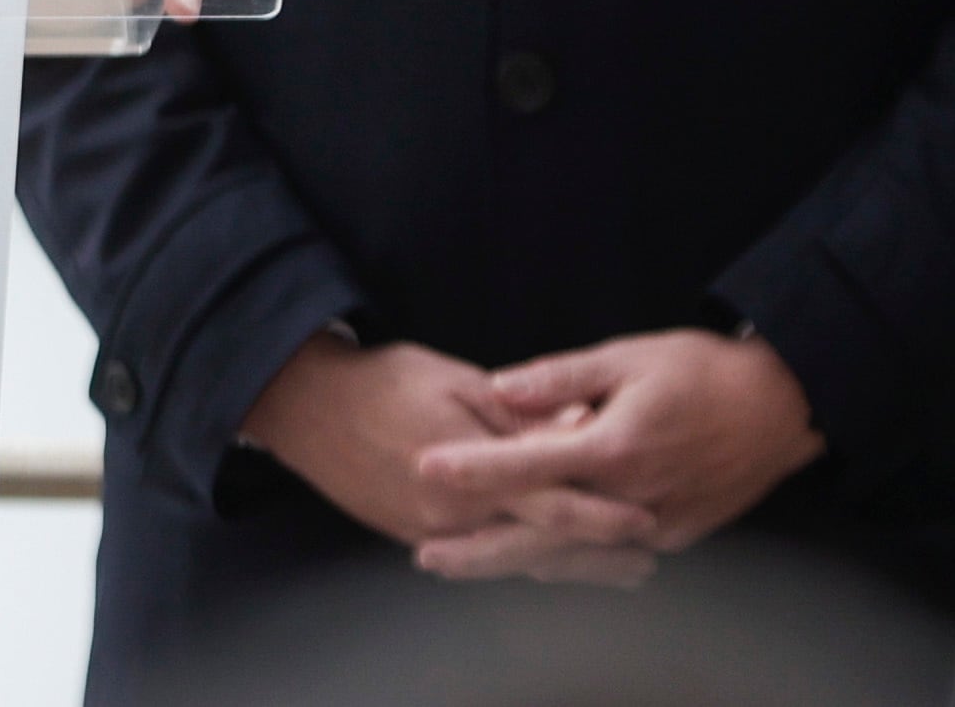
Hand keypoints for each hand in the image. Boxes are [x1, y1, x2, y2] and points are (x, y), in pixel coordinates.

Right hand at [242, 334, 658, 586]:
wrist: (309, 408)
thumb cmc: (386, 381)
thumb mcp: (457, 382)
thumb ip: (517, 415)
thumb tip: (575, 427)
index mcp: (468, 472)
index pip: (549, 501)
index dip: (599, 514)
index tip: (644, 520)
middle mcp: (452, 516)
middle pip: (538, 546)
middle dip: (596, 559)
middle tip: (646, 564)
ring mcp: (431, 533)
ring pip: (512, 558)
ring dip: (566, 567)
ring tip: (616, 573)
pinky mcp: (413, 536)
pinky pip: (480, 555)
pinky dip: (521, 560)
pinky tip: (550, 562)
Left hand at [411, 330, 823, 576]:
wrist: (782, 407)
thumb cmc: (703, 370)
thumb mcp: (628, 356)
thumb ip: (559, 378)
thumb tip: (498, 389)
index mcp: (615, 445)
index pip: (529, 464)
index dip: (474, 468)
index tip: (426, 469)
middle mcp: (631, 497)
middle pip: (542, 536)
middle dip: (480, 550)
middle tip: (425, 555)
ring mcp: (656, 525)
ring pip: (573, 557)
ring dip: (515, 563)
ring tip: (462, 565)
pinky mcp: (677, 537)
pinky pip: (609, 557)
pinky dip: (569, 561)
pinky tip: (533, 562)